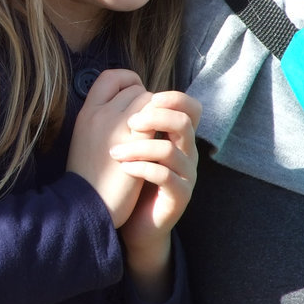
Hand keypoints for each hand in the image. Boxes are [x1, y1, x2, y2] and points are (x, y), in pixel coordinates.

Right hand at [66, 69, 153, 227]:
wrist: (86, 205)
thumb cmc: (87, 178)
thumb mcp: (83, 139)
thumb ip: (99, 121)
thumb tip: (123, 111)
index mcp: (86, 112)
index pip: (110, 77)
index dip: (127, 82)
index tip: (133, 100)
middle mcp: (100, 113)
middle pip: (135, 89)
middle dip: (146, 103)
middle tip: (148, 124)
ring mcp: (117, 125)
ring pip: (149, 100)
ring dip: (157, 114)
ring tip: (155, 134)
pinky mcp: (135, 141)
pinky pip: (156, 118)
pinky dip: (162, 125)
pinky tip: (159, 141)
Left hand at [109, 90, 199, 299]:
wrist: (129, 219)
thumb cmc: (127, 176)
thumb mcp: (129, 142)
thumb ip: (134, 117)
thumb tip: (125, 85)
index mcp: (177, 136)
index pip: (189, 106)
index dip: (170, 97)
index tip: (140, 97)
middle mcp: (187, 152)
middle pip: (183, 121)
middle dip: (153, 117)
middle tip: (127, 124)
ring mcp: (185, 175)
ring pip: (169, 150)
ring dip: (138, 147)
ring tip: (115, 153)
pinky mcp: (179, 196)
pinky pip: (165, 176)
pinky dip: (141, 168)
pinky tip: (124, 168)